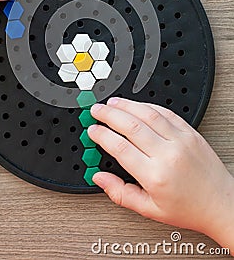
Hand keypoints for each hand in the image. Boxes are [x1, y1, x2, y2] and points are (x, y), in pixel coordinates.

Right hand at [88, 98, 233, 252]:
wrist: (221, 203)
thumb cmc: (189, 208)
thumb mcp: (150, 209)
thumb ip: (120, 193)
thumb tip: (99, 179)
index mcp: (155, 176)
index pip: (120, 147)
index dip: (102, 135)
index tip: (92, 130)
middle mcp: (168, 154)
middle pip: (131, 125)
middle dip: (109, 114)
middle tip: (96, 110)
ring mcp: (181, 140)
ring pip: (148, 114)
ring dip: (126, 105)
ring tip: (112, 103)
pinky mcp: (190, 132)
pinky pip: (166, 112)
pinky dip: (148, 105)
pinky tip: (137, 105)